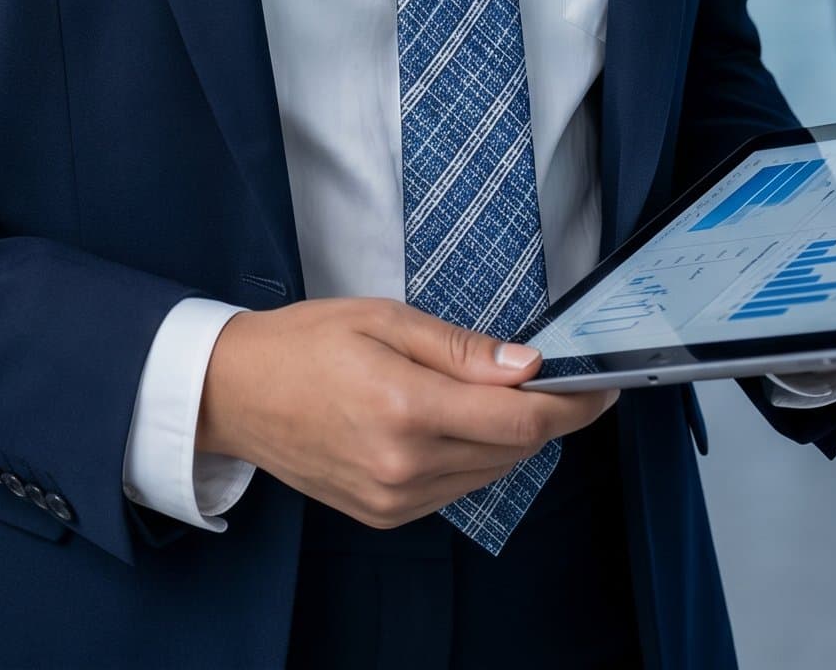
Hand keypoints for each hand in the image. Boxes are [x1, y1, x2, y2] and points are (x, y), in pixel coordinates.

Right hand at [196, 298, 616, 529]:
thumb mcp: (383, 318)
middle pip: (512, 450)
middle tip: (553, 379)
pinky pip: (454, 489)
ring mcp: (394, 499)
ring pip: (488, 473)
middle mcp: (404, 466)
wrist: (235, 393)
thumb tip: (527, 367)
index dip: (570, 405)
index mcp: (406, 408)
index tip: (600, 387)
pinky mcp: (383, 516)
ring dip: (507, 438)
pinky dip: (470, 458)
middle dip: (543, 415)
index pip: (519, 421)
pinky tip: (451, 423)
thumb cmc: (304, 343)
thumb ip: (461, 349)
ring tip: (491, 395)